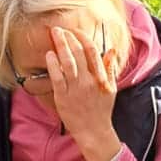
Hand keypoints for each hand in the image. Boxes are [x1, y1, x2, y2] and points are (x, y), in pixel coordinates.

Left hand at [46, 26, 120, 160]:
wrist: (93, 132)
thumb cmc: (101, 110)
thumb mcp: (111, 88)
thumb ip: (110, 68)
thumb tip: (111, 50)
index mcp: (100, 77)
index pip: (92, 51)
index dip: (83, 38)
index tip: (76, 31)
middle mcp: (88, 81)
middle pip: (77, 53)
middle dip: (68, 38)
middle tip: (60, 29)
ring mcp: (75, 89)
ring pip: (67, 62)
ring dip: (60, 46)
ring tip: (55, 35)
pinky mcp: (63, 97)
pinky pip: (57, 77)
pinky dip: (53, 64)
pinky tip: (50, 55)